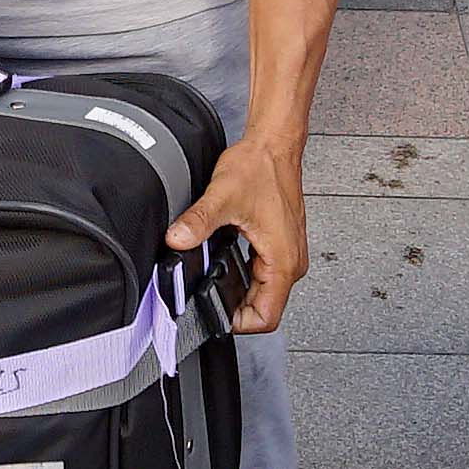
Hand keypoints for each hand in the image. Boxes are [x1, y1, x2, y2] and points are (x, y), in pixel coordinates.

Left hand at [167, 134, 306, 335]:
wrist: (274, 146)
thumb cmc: (262, 167)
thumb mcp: (223, 196)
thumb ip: (198, 222)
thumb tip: (177, 239)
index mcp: (282, 260)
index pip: (266, 318)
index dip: (238, 323)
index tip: (213, 312)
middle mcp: (291, 261)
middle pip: (264, 309)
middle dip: (234, 308)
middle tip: (204, 295)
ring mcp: (288, 254)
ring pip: (264, 293)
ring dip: (239, 293)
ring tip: (213, 279)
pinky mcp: (281, 245)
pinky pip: (264, 275)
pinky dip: (244, 276)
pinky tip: (226, 263)